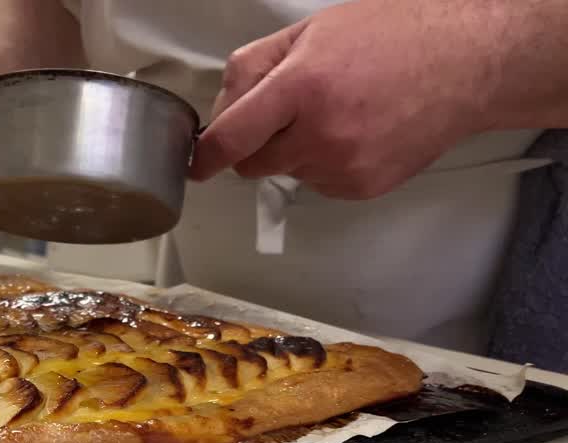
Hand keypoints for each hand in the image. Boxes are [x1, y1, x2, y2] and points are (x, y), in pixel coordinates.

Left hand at [189, 0, 499, 199]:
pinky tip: (357, 131)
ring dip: (295, 151)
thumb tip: (220, 111)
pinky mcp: (363, 187)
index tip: (197, 162)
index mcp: (302, 87)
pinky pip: (320, 184)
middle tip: (286, 112)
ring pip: (288, 173)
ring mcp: (344, 165)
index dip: (207, 155)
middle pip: (253, 164)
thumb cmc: (394, 35)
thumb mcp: (312, 31)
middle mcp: (321, 133)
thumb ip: (254, 67)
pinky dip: (325, 163)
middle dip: (255, 144)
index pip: (232, 138)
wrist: (469, 63)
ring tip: (337, 112)